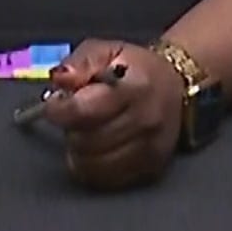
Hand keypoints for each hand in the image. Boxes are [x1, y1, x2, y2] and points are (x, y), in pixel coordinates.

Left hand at [41, 39, 182, 190]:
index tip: (56, 105)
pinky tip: (95, 151)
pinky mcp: (152, 168)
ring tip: (87, 133)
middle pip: (85, 141)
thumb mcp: (103, 51)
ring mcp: (151, 148)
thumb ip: (78, 64)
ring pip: (93, 165)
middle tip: (77, 118)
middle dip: (71, 130)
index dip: (59, 110)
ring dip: (80, 151)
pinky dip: (93, 168)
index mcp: (135, 87)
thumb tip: (60, 81)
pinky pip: (106, 180)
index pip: (82, 111)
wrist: (175, 85)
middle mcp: (146, 120)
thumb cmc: (132, 68)